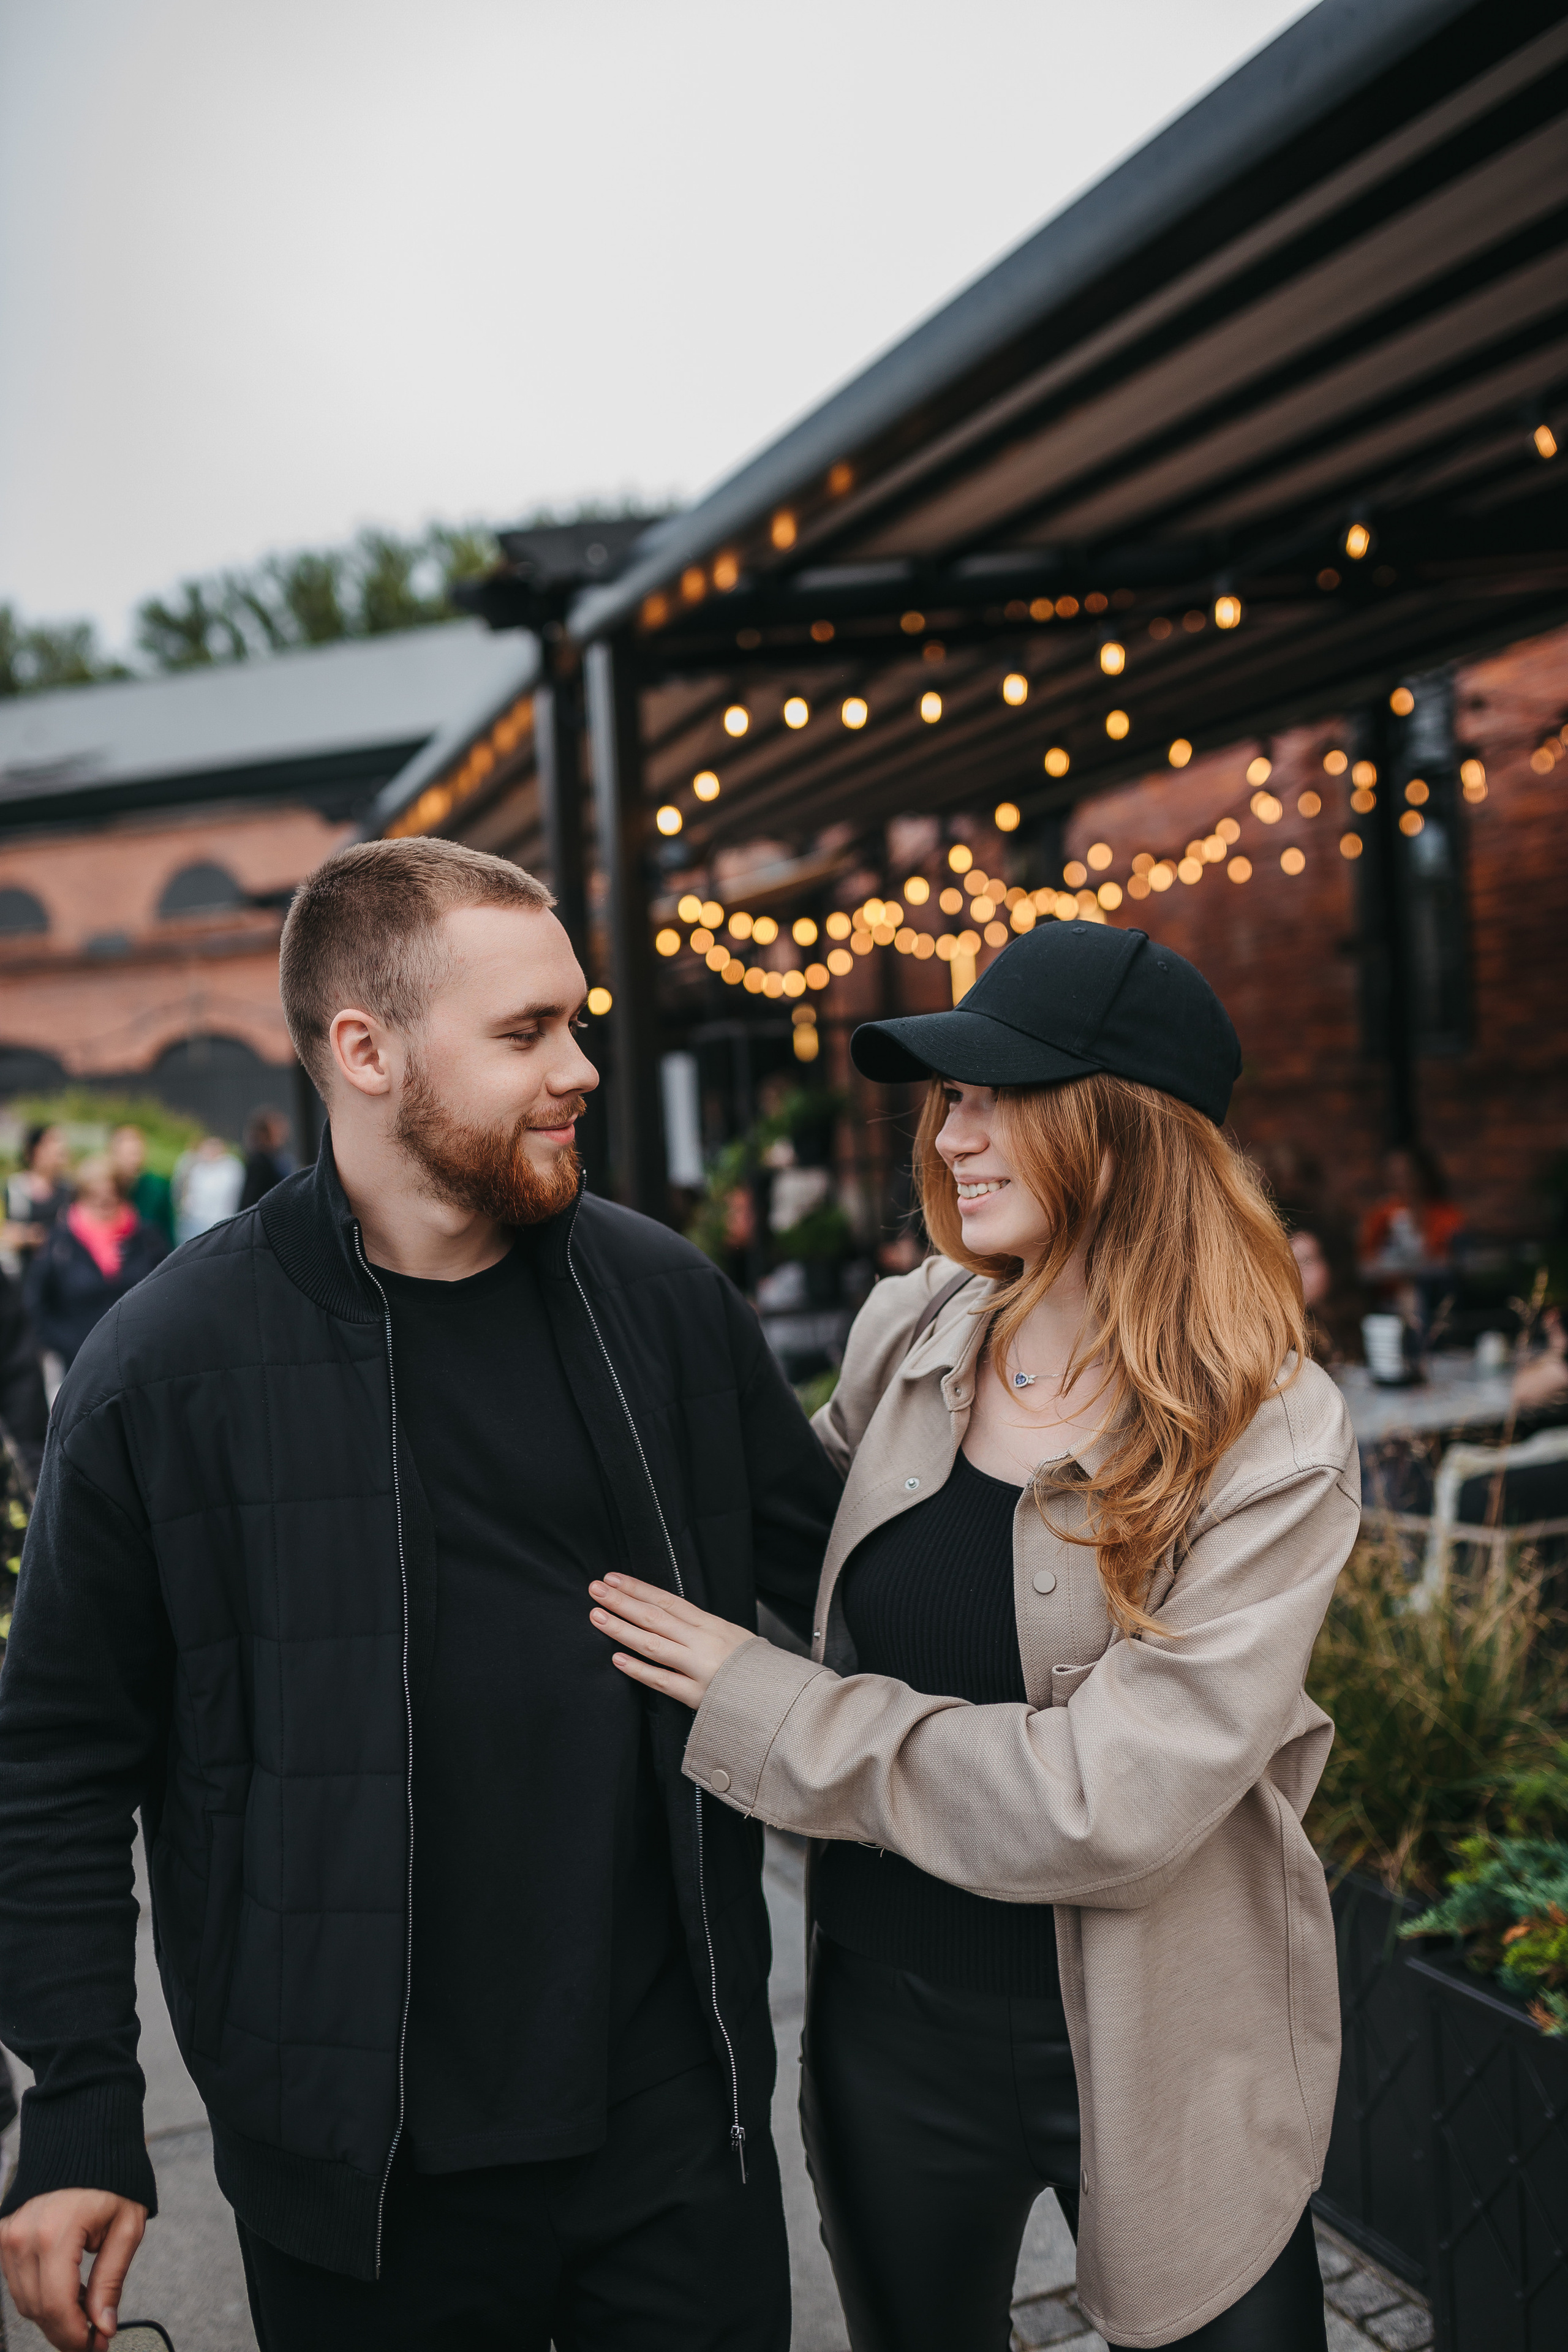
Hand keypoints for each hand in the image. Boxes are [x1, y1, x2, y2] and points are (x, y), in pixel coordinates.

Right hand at [0, 2188, 146, 2348]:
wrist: (86, 2140)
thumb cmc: (112, 2178)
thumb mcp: (126, 2227)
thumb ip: (111, 2280)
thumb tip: (103, 2326)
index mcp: (54, 2234)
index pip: (57, 2307)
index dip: (76, 2335)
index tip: (99, 2344)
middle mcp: (22, 2237)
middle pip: (38, 2310)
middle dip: (67, 2331)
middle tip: (97, 2335)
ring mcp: (8, 2236)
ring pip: (24, 2302)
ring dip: (54, 2314)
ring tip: (86, 2305)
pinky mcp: (3, 2235)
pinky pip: (17, 2282)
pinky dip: (40, 2294)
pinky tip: (67, 2289)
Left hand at [589, 1576, 753, 1708]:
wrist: (778, 1696)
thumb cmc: (752, 1666)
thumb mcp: (730, 1634)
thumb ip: (698, 1626)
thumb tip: (664, 1613)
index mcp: (710, 1624)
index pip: (667, 1600)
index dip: (638, 1588)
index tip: (613, 1579)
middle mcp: (702, 1641)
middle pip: (655, 1617)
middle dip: (622, 1601)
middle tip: (596, 1589)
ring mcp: (699, 1667)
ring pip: (653, 1644)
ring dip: (622, 1629)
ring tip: (597, 1617)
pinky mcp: (697, 1694)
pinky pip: (663, 1681)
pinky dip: (639, 1670)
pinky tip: (617, 1659)